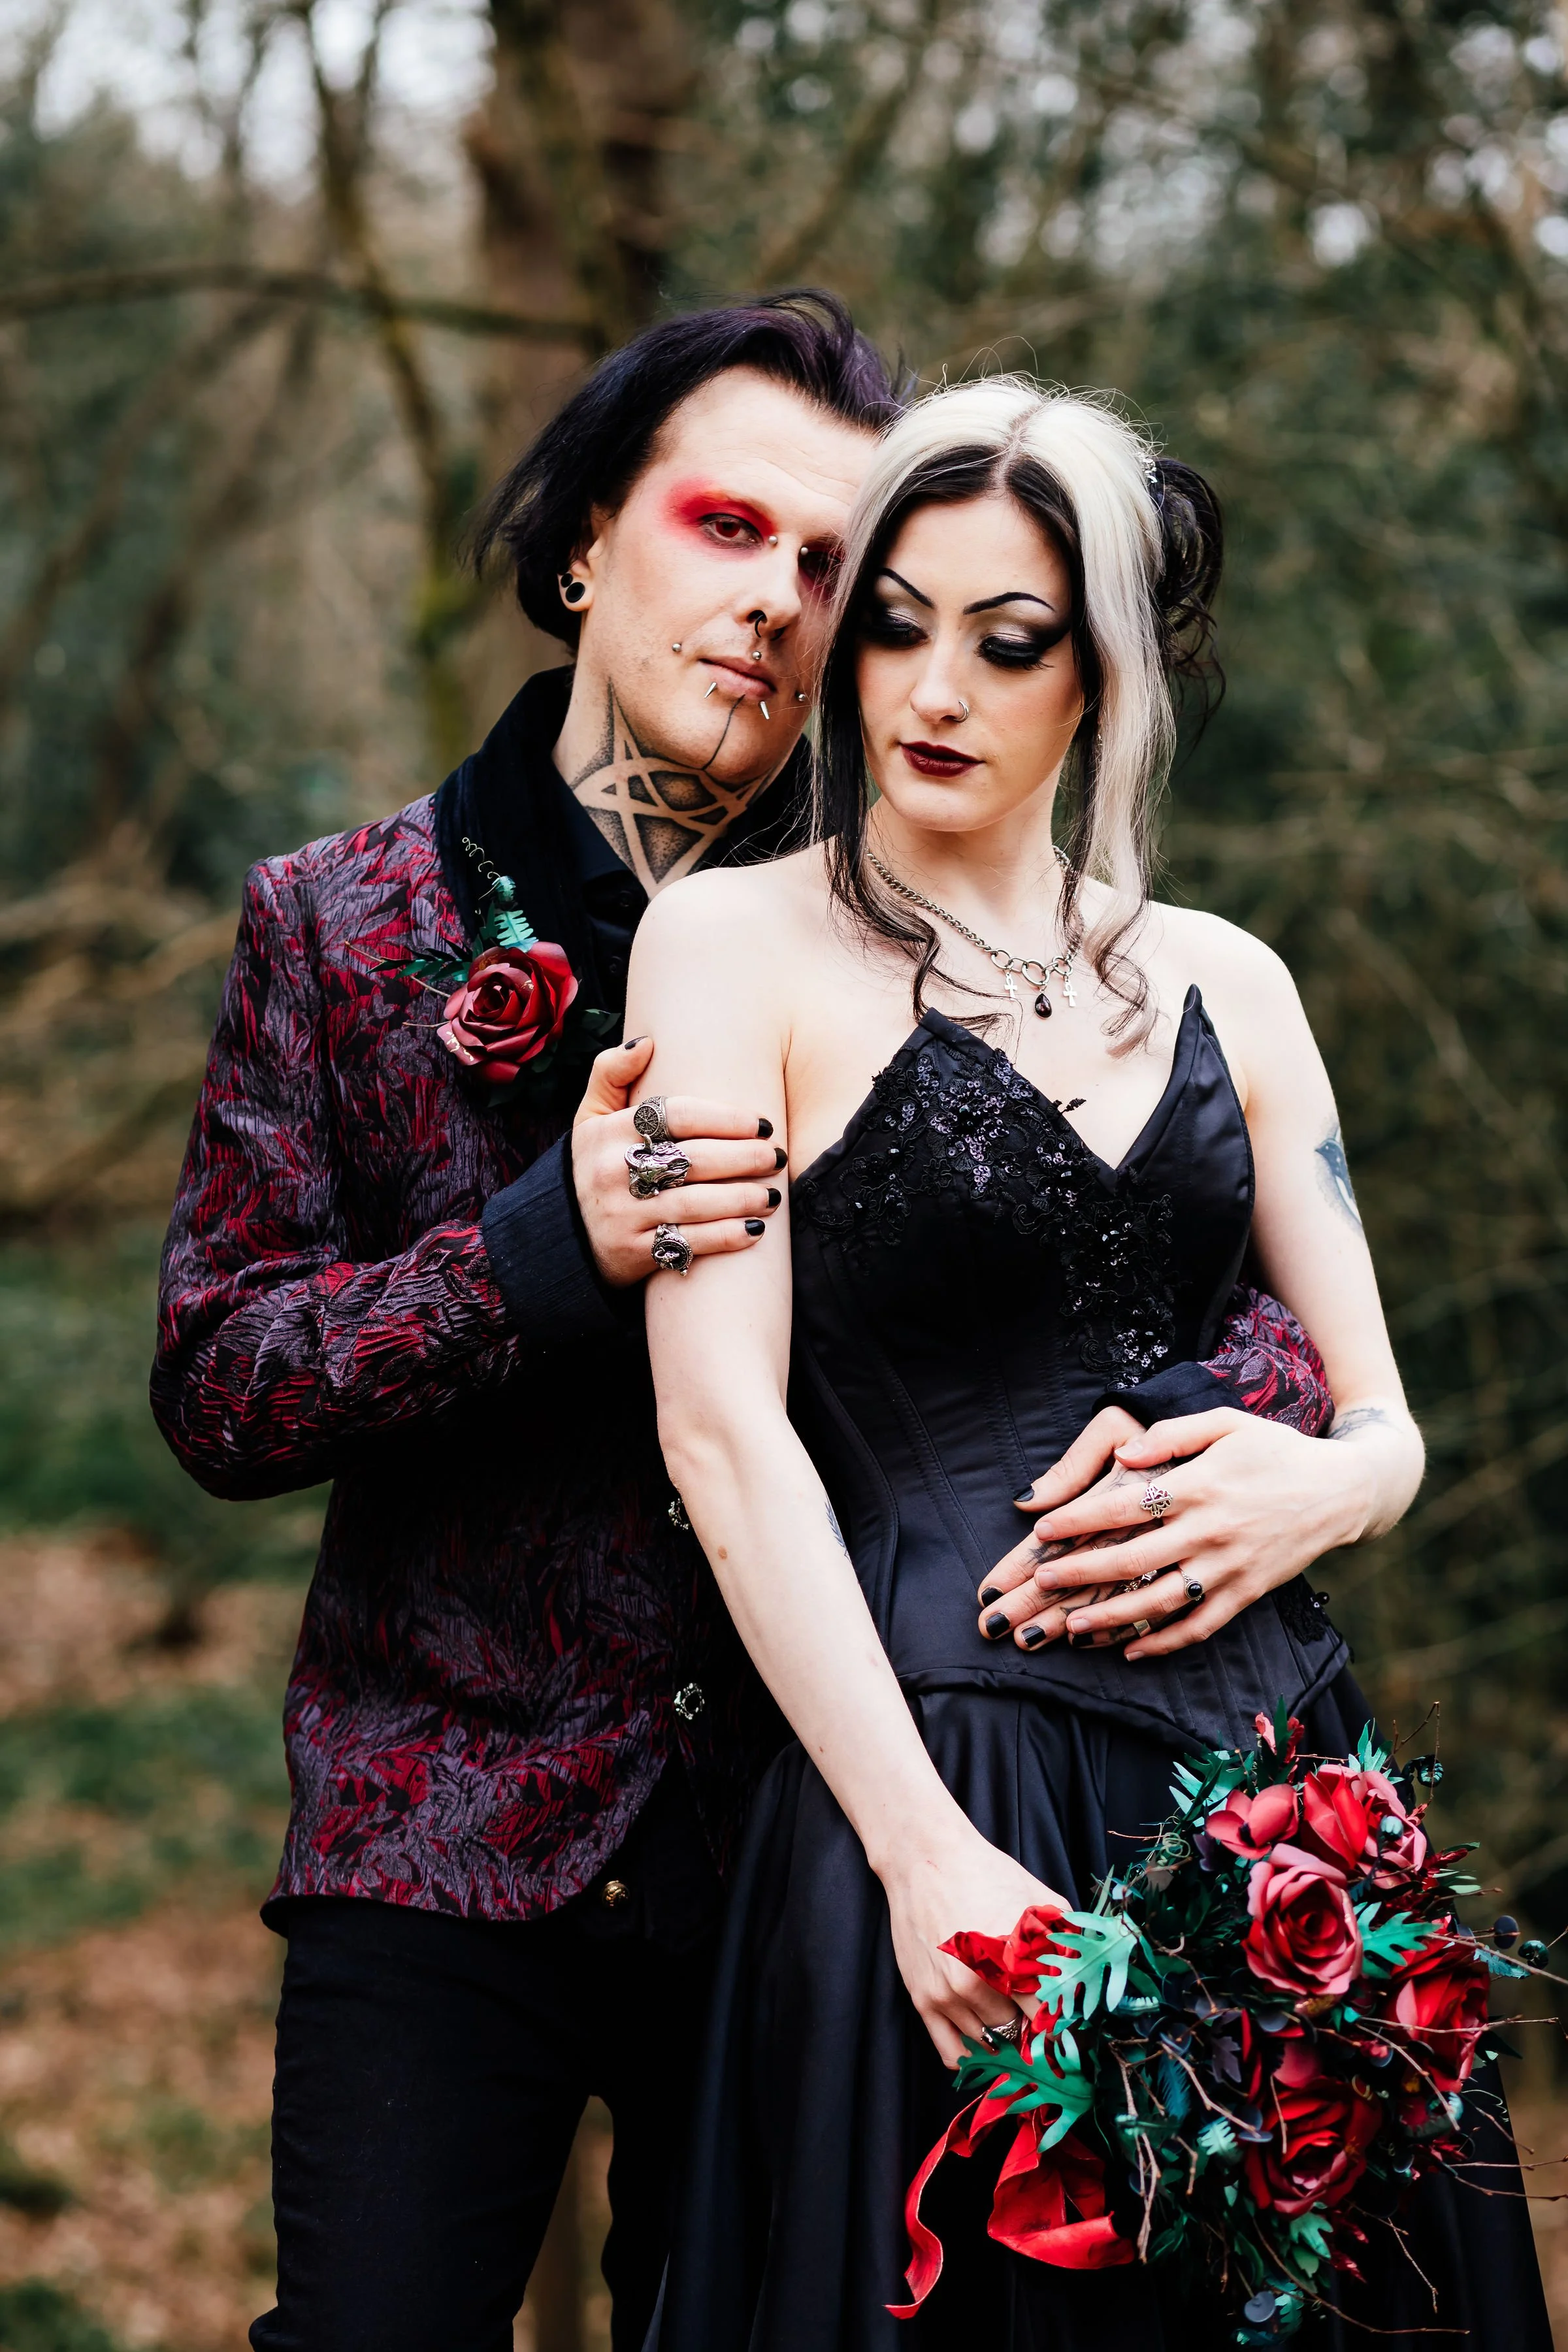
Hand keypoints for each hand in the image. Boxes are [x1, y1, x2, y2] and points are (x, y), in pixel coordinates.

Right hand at [571, 1037, 784, 1286]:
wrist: (562, 1235)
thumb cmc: (593, 1165)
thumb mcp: (590, 1118)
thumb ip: (611, 1073)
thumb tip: (648, 1042)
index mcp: (608, 1131)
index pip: (678, 1115)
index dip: (726, 1118)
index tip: (761, 1124)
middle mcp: (613, 1171)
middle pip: (695, 1158)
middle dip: (745, 1158)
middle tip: (777, 1156)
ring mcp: (623, 1214)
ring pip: (697, 1202)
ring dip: (743, 1198)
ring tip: (774, 1194)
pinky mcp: (633, 1252)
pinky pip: (689, 1244)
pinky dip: (726, 1237)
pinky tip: (754, 1230)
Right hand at [880, 1823, 1063, 2068]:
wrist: (924, 1857)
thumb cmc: (985, 1874)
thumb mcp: (1039, 1900)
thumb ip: (1068, 1941)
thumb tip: (1088, 1982)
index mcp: (1015, 1959)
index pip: (1052, 2017)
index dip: (1063, 2022)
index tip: (1068, 2025)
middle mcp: (982, 1983)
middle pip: (1022, 2034)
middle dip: (1036, 2031)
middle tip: (1042, 2024)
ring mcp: (949, 1995)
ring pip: (990, 2044)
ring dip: (1005, 2039)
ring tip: (1013, 2022)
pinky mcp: (923, 2000)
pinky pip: (952, 2054)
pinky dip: (973, 2056)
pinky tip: (985, 2038)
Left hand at [977, 1408, 1374, 1663]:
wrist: (1341, 1490)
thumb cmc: (1275, 1451)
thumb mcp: (1226, 1424)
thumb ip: (1171, 1435)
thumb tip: (1123, 1455)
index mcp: (1200, 1485)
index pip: (1126, 1506)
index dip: (1080, 1519)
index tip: (1043, 1530)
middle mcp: (1211, 1530)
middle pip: (1134, 1559)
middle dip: (1081, 1572)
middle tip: (1041, 1580)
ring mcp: (1230, 1567)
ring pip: (1161, 1602)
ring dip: (1112, 1617)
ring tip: (1072, 1626)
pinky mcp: (1247, 1594)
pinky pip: (1200, 1626)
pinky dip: (1164, 1643)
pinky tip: (1131, 1651)